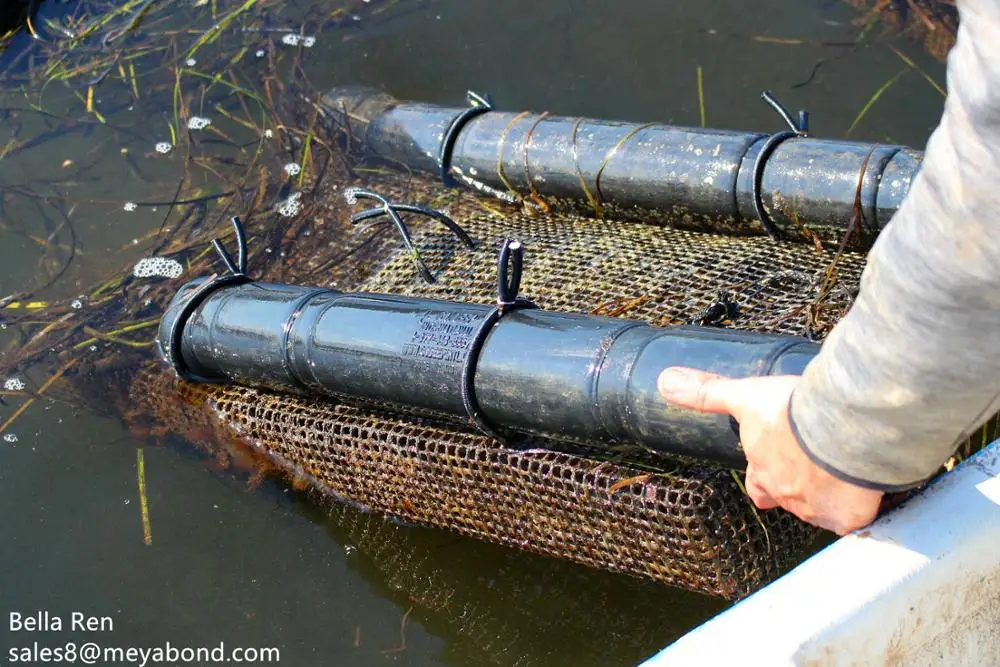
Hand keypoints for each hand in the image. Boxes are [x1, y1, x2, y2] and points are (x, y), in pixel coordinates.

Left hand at [657, 367, 882, 534]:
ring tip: (846, 468)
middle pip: (787, 499)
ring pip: (821, 509)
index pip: (757, 485)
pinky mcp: (849, 517)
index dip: (763, 476)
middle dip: (796, 486)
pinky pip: (855, 518)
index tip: (772, 464)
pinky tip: (870, 487)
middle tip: (813, 468)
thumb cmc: (793, 412)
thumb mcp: (746, 396)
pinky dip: (861, 505)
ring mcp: (818, 510)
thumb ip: (706, 392)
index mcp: (762, 473)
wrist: (842, 428)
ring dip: (829, 492)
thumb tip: (663, 381)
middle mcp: (786, 496)